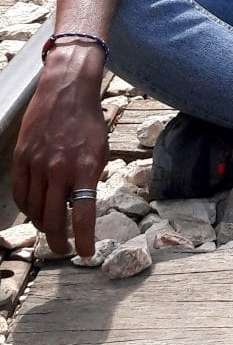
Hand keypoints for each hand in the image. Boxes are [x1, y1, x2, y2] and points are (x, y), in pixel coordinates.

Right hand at [12, 57, 107, 259]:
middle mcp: (59, 169)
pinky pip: (21, 192)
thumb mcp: (99, 152)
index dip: (83, 240)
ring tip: (50, 231)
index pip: (82, 215)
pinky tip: (34, 212)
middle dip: (59, 240)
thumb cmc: (88, 122)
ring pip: (34, 209)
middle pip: (53, 218)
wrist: (66, 91)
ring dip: (42, 226)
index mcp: (84, 169)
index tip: (85, 253)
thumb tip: (80, 207)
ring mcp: (37, 164)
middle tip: (64, 249)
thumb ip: (89, 180)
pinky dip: (27, 208)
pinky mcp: (22, 158)